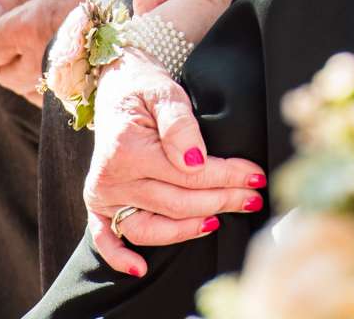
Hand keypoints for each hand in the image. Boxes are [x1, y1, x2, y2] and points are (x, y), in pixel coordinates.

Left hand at [0, 0, 149, 97]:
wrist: (174, 2)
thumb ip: (16, 1)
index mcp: (35, 23)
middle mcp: (46, 58)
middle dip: (2, 51)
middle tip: (24, 28)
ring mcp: (66, 83)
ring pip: (20, 85)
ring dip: (27, 66)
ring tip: (53, 39)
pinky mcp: (83, 98)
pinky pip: (48, 97)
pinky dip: (51, 80)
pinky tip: (69, 57)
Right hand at [82, 55, 265, 277]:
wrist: (116, 86)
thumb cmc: (144, 88)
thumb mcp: (165, 92)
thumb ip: (180, 124)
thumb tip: (195, 160)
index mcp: (127, 149)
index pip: (188, 175)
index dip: (227, 177)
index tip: (255, 176)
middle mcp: (112, 178)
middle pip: (176, 203)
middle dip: (220, 201)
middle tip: (252, 198)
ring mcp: (103, 195)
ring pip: (150, 227)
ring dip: (188, 229)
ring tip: (219, 221)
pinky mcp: (98, 205)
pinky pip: (106, 238)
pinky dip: (120, 257)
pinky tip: (142, 268)